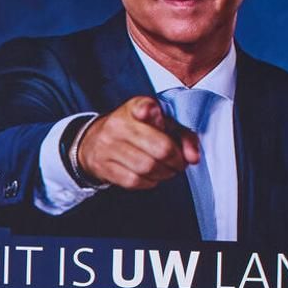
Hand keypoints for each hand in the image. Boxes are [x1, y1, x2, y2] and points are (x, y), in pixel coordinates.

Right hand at [73, 95, 199, 190]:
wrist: (94, 143)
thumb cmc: (134, 132)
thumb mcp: (159, 124)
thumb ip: (183, 136)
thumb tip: (193, 157)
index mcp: (134, 108)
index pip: (142, 106)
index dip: (148, 110)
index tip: (150, 113)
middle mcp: (118, 125)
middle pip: (159, 148)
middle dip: (176, 160)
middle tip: (179, 163)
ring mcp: (108, 147)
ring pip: (148, 167)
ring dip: (165, 173)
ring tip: (167, 170)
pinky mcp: (104, 167)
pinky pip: (134, 181)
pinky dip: (149, 181)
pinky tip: (151, 176)